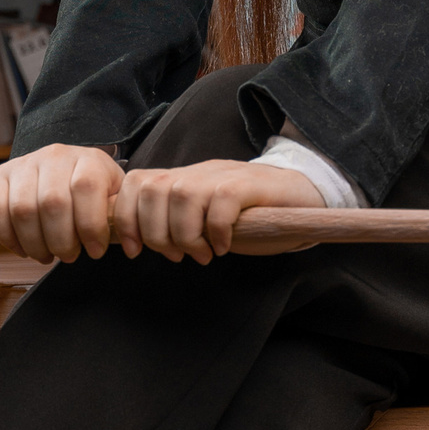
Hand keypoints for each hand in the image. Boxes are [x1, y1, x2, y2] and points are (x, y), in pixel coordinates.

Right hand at [0, 144, 125, 263]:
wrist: (64, 170)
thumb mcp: (112, 197)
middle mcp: (54, 156)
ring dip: (35, 243)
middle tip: (68, 256)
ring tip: (46, 255)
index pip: (86, 188)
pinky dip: (8, 236)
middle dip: (61, 241)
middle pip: (52, 202)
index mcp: (88, 159)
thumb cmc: (92, 193)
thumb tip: (131, 246)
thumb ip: (118, 217)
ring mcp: (24, 164)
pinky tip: (24, 248)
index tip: (96, 251)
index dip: (90, 226)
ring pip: (23, 209)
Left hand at [111, 158, 326, 264]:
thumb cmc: (251, 215)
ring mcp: (223, 175)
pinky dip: (216, 230)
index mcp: (182, 179)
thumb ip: (175, 222)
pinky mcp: (250, 184)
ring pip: (182, 195)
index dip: (125, 218)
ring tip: (202, 254)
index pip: (134, 183)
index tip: (135, 251)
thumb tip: (139, 244)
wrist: (303, 196)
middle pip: (151, 189)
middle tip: (177, 256)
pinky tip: (224, 246)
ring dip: (186, 234)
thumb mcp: (205, 219)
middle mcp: (198, 173)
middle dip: (155, 233)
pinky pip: (221, 201)